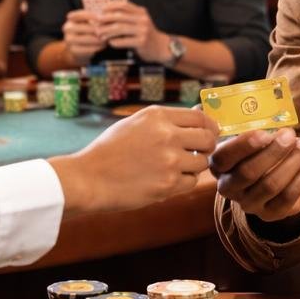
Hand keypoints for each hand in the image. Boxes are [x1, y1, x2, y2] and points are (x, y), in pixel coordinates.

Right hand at [50, 106, 219, 213]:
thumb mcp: (136, 123)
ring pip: (202, 162)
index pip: (200, 117)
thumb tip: (201, 114)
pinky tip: (168, 179)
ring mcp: (169, 161)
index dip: (209, 125)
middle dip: (207, 145)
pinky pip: (191, 181)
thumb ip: (167, 120)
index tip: (209, 132)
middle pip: (208, 138)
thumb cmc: (111, 150)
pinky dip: (184, 181)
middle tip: (198, 151)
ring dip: (194, 165)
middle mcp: (167, 135)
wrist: (89, 178)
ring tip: (175, 167)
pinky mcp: (168, 185)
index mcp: (158, 116)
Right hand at [62, 9, 105, 64]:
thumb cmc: (87, 31)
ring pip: (86, 39)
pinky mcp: (73, 50)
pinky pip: (86, 49)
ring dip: (98, 40)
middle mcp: (68, 28)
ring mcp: (69, 40)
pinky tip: (102, 46)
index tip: (102, 18)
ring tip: (107, 39)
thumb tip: (105, 18)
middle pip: (85, 27)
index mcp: (71, 19)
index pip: (80, 15)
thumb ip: (94, 19)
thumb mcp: (88, 22)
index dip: (92, 16)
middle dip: (98, 29)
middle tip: (108, 31)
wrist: (77, 49)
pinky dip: (96, 47)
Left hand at [95, 0, 163, 60]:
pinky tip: (110, 43)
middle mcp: (143, 19)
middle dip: (105, 19)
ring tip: (100, 34)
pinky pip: (124, 41)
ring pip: (120, 28)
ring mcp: (143, 31)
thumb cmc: (145, 34)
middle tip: (96, 23)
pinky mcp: (142, 42)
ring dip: (107, 31)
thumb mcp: (139, 21)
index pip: (123, 5)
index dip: (111, 6)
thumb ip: (127, 16)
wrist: (160, 47)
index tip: (101, 10)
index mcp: (141, 12)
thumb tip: (106, 12)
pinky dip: (115, 42)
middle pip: (120, 16)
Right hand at [210, 128, 299, 222]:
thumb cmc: (256, 153)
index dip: (243, 145)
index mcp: (218, 167)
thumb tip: (281, 130)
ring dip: (291, 162)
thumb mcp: (248, 142)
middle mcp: (228, 188)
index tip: (266, 133)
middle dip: (274, 152)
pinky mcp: (269, 213)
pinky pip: (287, 197)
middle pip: (249, 173)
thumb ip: (257, 134)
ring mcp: (248, 204)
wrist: (266, 182)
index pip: (223, 158)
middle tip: (290, 135)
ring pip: (271, 185)